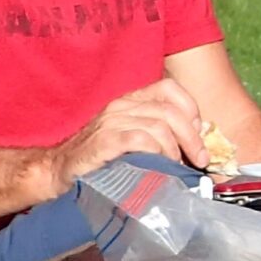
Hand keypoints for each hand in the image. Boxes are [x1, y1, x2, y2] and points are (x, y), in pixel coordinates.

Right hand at [53, 77, 209, 184]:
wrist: (59, 172)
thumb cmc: (100, 159)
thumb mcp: (131, 140)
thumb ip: (158, 136)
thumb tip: (196, 146)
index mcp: (130, 101)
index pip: (169, 88)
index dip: (191, 108)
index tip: (199, 134)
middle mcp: (121, 105)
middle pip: (170, 110)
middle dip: (192, 137)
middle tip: (200, 159)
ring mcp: (111, 122)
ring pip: (159, 125)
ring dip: (176, 149)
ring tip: (177, 168)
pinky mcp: (104, 141)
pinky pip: (141, 139)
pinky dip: (157, 153)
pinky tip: (159, 167)